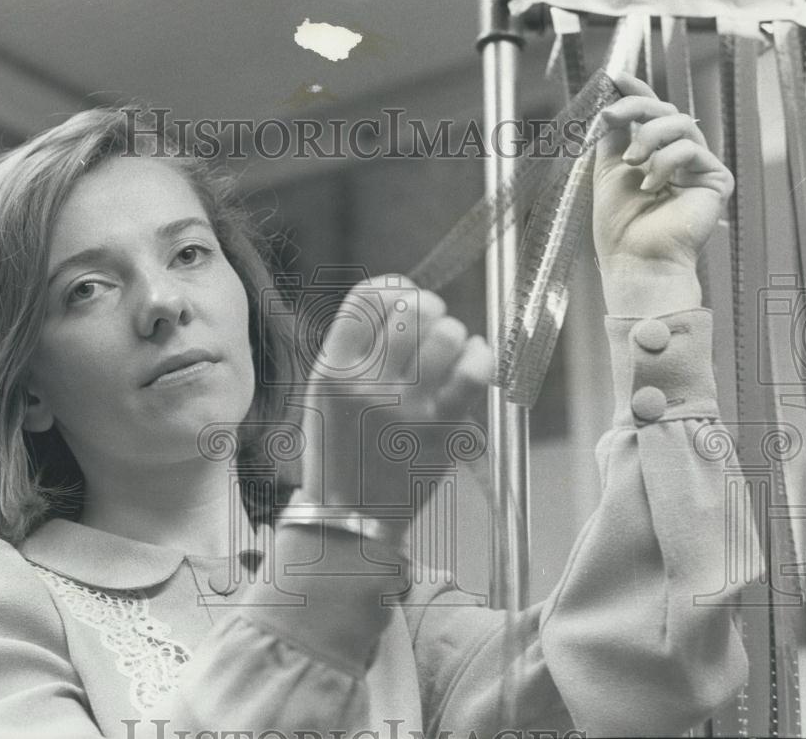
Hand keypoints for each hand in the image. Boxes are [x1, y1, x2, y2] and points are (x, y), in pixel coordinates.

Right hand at [296, 275, 491, 511]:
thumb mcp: (325, 398)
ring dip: (454, 332)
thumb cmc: (341, 453)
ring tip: (452, 345)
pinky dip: (480, 354)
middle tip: (433, 322)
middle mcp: (367, 384)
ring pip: (445, 333)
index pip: (366, 299)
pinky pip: (472, 370)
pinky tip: (476, 356)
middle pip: (410, 309)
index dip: (394, 287)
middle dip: (429, 306)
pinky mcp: (440, 427)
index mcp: (332, 371)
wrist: (351, 518)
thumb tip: (402, 302)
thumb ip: (352, 352)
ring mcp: (405, 406)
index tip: (406, 293)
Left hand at [593, 72, 734, 315]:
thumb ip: (612, 138)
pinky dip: (666, 162)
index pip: (650, 116)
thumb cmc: (619, 226)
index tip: (616, 77)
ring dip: (649, 137)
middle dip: (636, 107)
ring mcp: (699, 169)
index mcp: (652, 157)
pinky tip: (653, 185)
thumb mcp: (608, 171)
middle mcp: (678, 160)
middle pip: (666, 112)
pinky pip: (691, 149)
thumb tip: (608, 105)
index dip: (636, 94)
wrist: (634, 259)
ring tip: (632, 162)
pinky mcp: (716, 180)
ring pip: (680, 124)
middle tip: (611, 115)